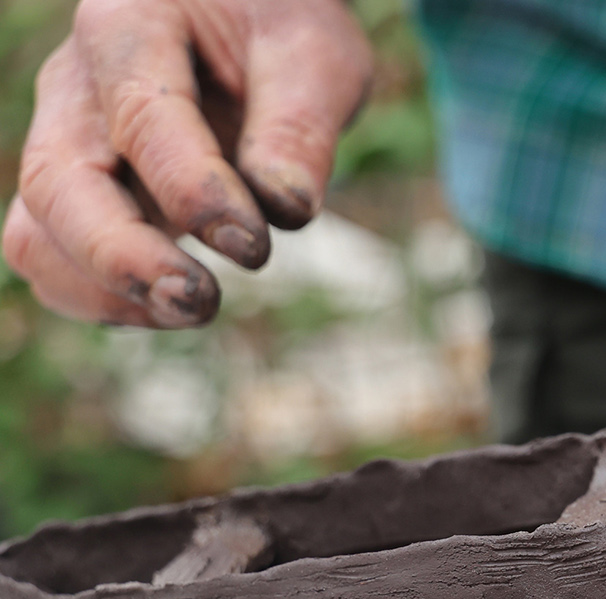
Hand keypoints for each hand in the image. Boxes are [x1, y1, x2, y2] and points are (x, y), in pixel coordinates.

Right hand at [2, 0, 372, 327]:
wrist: (252, 22)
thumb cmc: (282, 32)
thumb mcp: (316, 58)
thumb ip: (300, 129)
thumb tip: (287, 210)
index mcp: (131, 23)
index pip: (142, 119)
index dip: (194, 193)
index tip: (254, 248)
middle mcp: (77, 84)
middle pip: (58, 182)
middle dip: (121, 256)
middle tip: (201, 302)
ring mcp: (66, 140)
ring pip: (37, 230)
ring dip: (103, 289)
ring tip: (191, 311)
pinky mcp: (79, 193)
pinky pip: (53, 256)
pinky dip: (101, 297)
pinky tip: (171, 306)